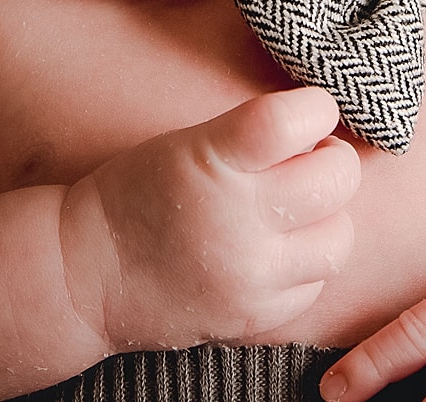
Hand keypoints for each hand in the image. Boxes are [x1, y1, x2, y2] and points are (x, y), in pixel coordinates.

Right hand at [60, 87, 361, 353]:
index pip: (293, 122)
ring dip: (325, 217)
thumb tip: (322, 130)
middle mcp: (238, 221)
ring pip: (338, 238)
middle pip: (335, 179)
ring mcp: (250, 276)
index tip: (311, 110)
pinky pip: (316, 284)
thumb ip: (253, 136)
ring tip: (294, 211)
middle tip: (307, 159)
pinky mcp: (256, 317)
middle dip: (330, 160)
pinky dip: (305, 264)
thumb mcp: (185, 142)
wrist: (86, 273)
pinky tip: (275, 251)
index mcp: (212, 162)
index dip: (316, 108)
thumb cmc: (137, 192)